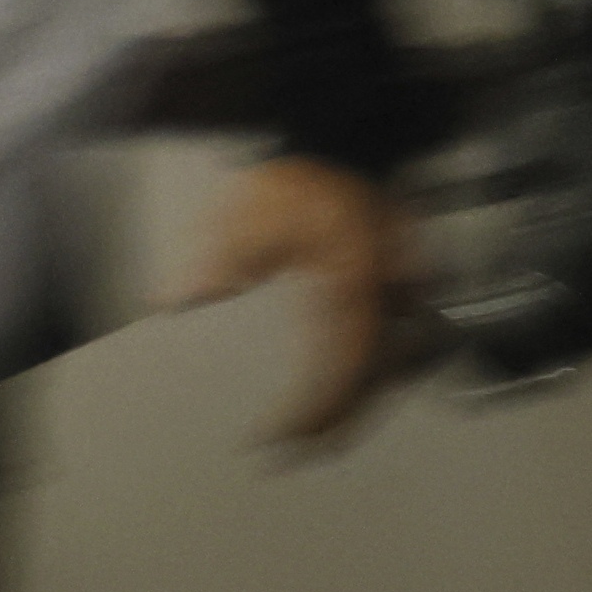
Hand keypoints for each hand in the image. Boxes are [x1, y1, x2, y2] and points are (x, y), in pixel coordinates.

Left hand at [168, 153, 422, 449]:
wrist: (341, 140)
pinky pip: (399, 344)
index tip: (280, 435)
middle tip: (299, 451)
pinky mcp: (403, 286)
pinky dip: (375, 376)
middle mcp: (391, 287)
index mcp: (356, 275)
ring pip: (397, 365)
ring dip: (362, 404)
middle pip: (380, 375)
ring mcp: (404, 286)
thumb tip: (187, 298)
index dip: (316, 408)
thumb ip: (224, 257)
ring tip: (321, 435)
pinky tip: (352, 391)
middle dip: (341, 420)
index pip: (346, 361)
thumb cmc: (300, 175)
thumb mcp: (250, 208)